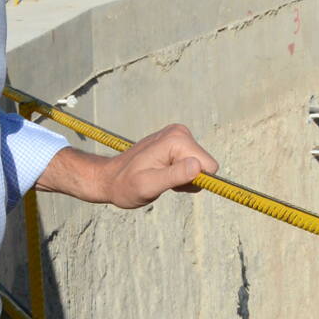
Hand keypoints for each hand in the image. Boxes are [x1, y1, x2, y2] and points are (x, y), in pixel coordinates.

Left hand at [38, 124, 218, 208]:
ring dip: (183, 177)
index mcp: (176, 140)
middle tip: (164, 182)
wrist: (109, 178)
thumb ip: (174, 175)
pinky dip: (179, 173)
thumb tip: (198, 166)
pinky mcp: (176, 141)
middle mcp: (180, 132)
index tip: (172, 184)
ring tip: (161, 178)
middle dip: (189, 178)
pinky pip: (192, 162)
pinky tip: (162, 173)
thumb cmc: (125, 185)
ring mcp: (178, 135)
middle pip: (205, 164)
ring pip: (199, 165)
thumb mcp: (148, 186)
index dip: (194, 181)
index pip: (209, 166)